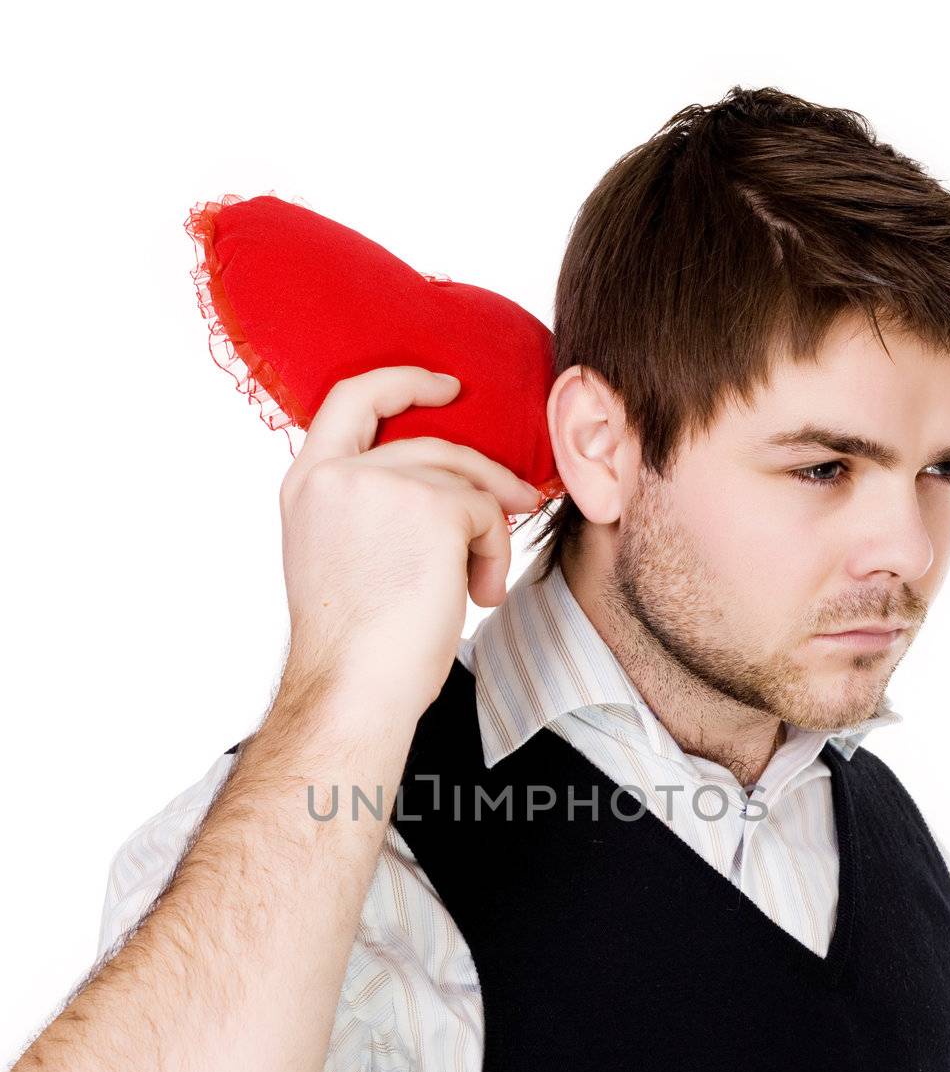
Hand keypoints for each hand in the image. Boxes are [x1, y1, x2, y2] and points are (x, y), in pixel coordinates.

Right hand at [277, 366, 540, 716]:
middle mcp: (338, 475)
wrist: (355, 688)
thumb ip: (366, 508)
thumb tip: (442, 488)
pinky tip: (478, 595)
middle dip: (484, 472)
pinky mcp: (432, 506)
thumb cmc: (355, 647)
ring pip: (465, 481)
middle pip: (431, 442)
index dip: (403, 383)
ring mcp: (383, 485)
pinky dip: (495, 553)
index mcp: (307, 485)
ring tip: (480, 584)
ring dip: (488, 532)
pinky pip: (488, 512)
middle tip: (520, 499)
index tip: (446, 387)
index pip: (351, 400)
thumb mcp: (339, 556)